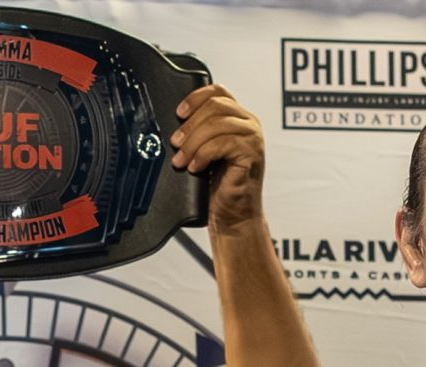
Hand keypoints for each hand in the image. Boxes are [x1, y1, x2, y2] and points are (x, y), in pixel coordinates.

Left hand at [171, 85, 268, 234]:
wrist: (233, 215)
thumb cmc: (218, 187)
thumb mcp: (203, 152)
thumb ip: (197, 133)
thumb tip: (173, 125)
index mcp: (237, 118)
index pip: (217, 92)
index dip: (195, 98)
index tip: (178, 113)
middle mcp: (248, 124)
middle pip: (214, 106)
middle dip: (189, 125)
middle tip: (175, 143)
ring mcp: (252, 138)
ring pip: (216, 124)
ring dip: (193, 142)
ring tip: (182, 160)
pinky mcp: (252, 154)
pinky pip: (222, 143)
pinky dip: (204, 154)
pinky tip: (196, 167)